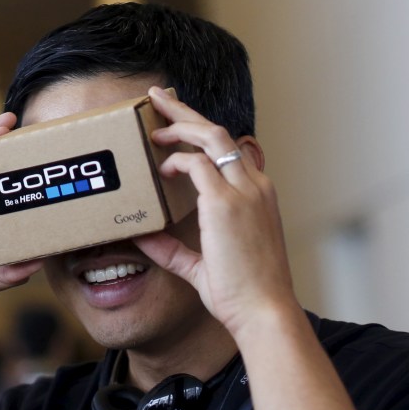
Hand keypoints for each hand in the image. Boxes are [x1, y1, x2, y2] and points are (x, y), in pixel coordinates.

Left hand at [132, 87, 297, 337]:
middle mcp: (255, 185)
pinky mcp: (226, 202)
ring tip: (152, 124)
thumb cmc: (244, 294)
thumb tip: (143, 238)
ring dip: (179, 125)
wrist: (265, 312)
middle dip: (185, 112)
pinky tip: (161, 169)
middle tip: (158, 97)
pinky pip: (196, 163)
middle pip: (219, 132)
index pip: (230, 149)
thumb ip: (173, 250)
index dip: (202, 132)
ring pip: (210, 136)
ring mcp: (244, 191)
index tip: (180, 123)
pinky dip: (176, 161)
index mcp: (259, 195)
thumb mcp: (203, 267)